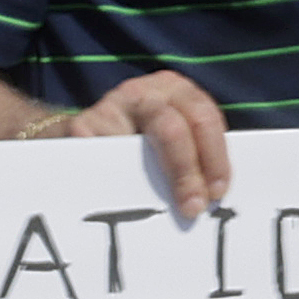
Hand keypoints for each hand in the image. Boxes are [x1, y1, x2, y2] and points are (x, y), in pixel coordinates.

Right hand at [67, 70, 231, 215]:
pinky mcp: (80, 126)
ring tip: (163, 208)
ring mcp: (109, 105)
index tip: (217, 192)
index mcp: (176, 89)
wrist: (83, 136)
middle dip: (187, 172)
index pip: (204, 118)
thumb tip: (214, 193)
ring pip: (137, 146)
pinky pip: (104, 158)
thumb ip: (196, 152)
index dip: (216, 157)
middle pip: (173, 130)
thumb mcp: (174, 136)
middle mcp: (144, 91)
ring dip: (152, 181)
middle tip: (193, 207)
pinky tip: (125, 198)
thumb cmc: (142, 140)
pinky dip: (117, 180)